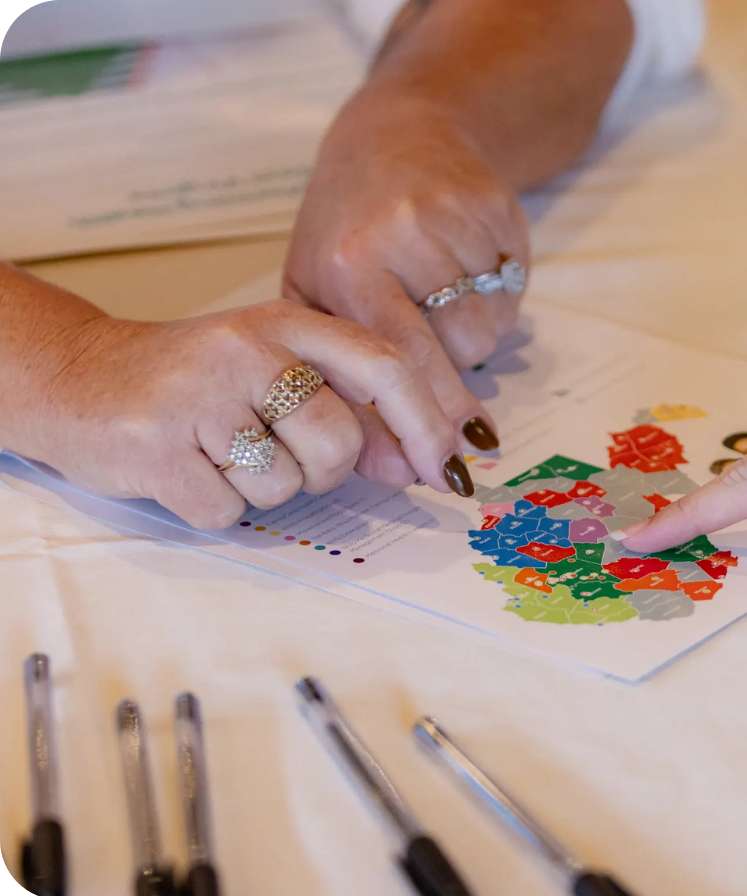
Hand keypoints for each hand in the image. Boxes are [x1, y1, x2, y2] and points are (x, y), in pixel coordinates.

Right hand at [30, 299, 475, 529]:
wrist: (81, 378)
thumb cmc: (200, 383)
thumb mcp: (275, 370)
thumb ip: (348, 407)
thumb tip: (422, 464)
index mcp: (287, 321)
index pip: (384, 364)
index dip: (427, 421)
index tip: (451, 467)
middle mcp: (247, 347)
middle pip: (338, 440)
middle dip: (325, 468)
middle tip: (281, 452)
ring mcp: (199, 395)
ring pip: (285, 484)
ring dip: (263, 487)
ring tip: (221, 450)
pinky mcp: (157, 447)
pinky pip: (228, 510)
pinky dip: (216, 505)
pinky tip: (187, 468)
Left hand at [284, 89, 529, 455]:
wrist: (397, 135)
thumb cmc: (347, 232)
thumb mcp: (319, 296)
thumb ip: (347, 386)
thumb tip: (396, 472)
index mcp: (345, 265)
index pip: (392, 364)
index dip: (421, 425)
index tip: (443, 472)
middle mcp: (396, 238)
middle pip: (448, 351)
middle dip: (460, 408)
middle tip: (475, 443)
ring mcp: (451, 218)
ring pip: (487, 327)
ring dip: (474, 343)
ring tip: (444, 316)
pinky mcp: (496, 208)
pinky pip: (511, 292)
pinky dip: (495, 302)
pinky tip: (467, 278)